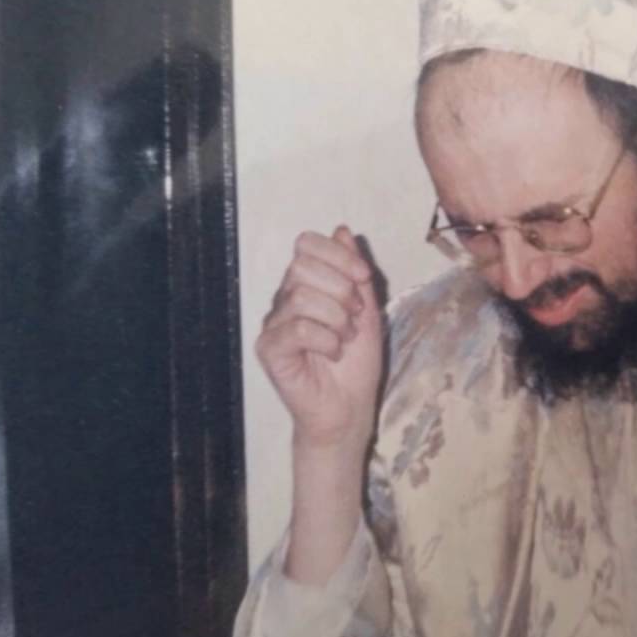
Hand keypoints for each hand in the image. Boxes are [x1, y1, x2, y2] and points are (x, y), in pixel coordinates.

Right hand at [256, 225, 382, 458]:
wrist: (349, 407)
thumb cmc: (356, 363)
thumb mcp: (367, 309)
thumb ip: (355, 272)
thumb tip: (342, 229)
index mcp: (306, 284)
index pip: (307, 243)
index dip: (339, 255)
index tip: (364, 277)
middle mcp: (284, 298)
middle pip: (303, 265)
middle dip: (342, 290)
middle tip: (355, 319)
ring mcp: (273, 323)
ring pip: (302, 297)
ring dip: (337, 320)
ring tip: (344, 340)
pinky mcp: (269, 349)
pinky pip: (297, 328)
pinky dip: (326, 340)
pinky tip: (332, 354)